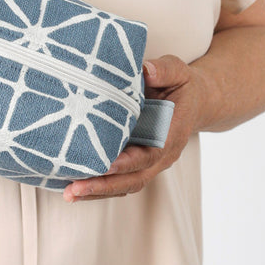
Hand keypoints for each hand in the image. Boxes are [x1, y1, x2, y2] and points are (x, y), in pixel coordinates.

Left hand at [62, 54, 206, 202]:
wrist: (196, 101)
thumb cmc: (182, 85)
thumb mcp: (178, 72)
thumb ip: (164, 70)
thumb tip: (147, 70)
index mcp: (171, 135)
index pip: (149, 155)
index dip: (127, 163)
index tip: (105, 166)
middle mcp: (162, 155)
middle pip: (133, 179)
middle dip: (103, 186)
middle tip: (73, 189)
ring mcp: (150, 162)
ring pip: (125, 185)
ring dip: (97, 191)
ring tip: (69, 194)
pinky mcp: (138, 161)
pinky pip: (120, 179)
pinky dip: (99, 186)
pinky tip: (76, 186)